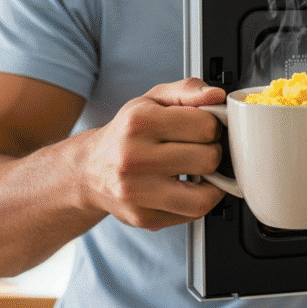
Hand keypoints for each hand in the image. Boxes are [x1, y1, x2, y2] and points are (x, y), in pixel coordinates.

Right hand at [80, 78, 225, 230]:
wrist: (89, 170)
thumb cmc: (128, 132)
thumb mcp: (153, 99)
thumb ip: (188, 90)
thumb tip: (217, 95)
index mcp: (140, 121)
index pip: (205, 126)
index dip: (214, 126)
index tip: (205, 128)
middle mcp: (133, 157)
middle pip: (208, 159)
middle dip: (213, 152)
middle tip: (201, 149)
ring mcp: (136, 192)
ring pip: (203, 197)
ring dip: (212, 183)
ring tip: (199, 171)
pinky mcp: (142, 217)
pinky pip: (191, 215)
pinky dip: (197, 201)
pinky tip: (186, 187)